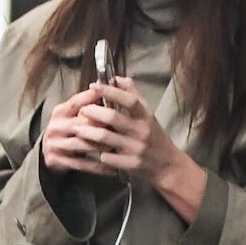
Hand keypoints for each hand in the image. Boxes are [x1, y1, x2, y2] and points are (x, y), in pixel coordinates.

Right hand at [40, 85, 111, 174]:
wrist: (49, 153)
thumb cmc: (68, 131)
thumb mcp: (73, 114)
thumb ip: (88, 103)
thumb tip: (111, 86)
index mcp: (60, 111)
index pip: (77, 101)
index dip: (94, 99)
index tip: (113, 98)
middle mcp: (56, 126)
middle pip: (81, 123)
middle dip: (101, 126)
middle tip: (120, 129)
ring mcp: (55, 143)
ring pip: (82, 144)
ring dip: (101, 146)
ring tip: (117, 147)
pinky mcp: (56, 160)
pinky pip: (81, 164)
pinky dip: (97, 167)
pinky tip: (111, 168)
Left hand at [74, 75, 207, 221]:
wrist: (168, 166)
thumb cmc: (155, 137)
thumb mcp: (148, 115)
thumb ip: (133, 95)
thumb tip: (116, 78)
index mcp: (146, 116)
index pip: (129, 100)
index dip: (111, 91)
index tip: (95, 85)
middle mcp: (142, 131)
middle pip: (112, 118)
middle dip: (93, 112)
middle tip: (81, 110)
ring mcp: (136, 149)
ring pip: (105, 137)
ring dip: (88, 132)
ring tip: (77, 129)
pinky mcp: (131, 165)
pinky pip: (107, 157)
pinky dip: (98, 152)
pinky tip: (91, 150)